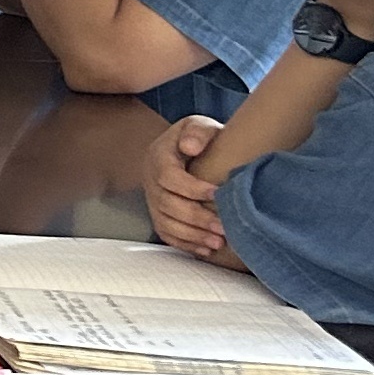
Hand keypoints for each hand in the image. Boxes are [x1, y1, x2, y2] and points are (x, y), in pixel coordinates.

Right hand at [143, 115, 228, 260]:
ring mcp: (153, 200)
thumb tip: (190, 146)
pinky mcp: (159, 214)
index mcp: (157, 157)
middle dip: (196, 218)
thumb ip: (198, 131)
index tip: (217, 193)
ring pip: (166, 223)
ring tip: (218, 242)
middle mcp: (150, 180)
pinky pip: (167, 234)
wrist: (189, 148)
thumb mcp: (199, 125)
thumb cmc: (198, 138)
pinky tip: (206, 249)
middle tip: (223, 226)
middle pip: (167, 204)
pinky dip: (185, 244)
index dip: (191, 188)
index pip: (168, 176)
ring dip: (192, 235)